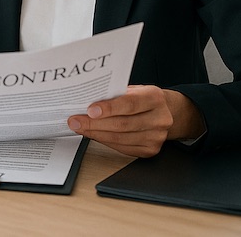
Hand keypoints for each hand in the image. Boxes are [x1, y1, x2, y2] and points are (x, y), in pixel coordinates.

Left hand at [67, 85, 204, 156]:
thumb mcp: (132, 89)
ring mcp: (157, 137)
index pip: (130, 104)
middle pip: (123, 124)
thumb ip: (114, 94)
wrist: (164, 112)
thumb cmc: (141, 99)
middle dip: (95, 123)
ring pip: (121, 138)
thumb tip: (85, 100)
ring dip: (96, 134)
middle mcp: (160, 118)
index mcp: (155, 98)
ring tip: (80, 128)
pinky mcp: (151, 150)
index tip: (89, 110)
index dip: (109, 108)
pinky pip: (123, 148)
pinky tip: (94, 134)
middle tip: (75, 121)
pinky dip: (105, 141)